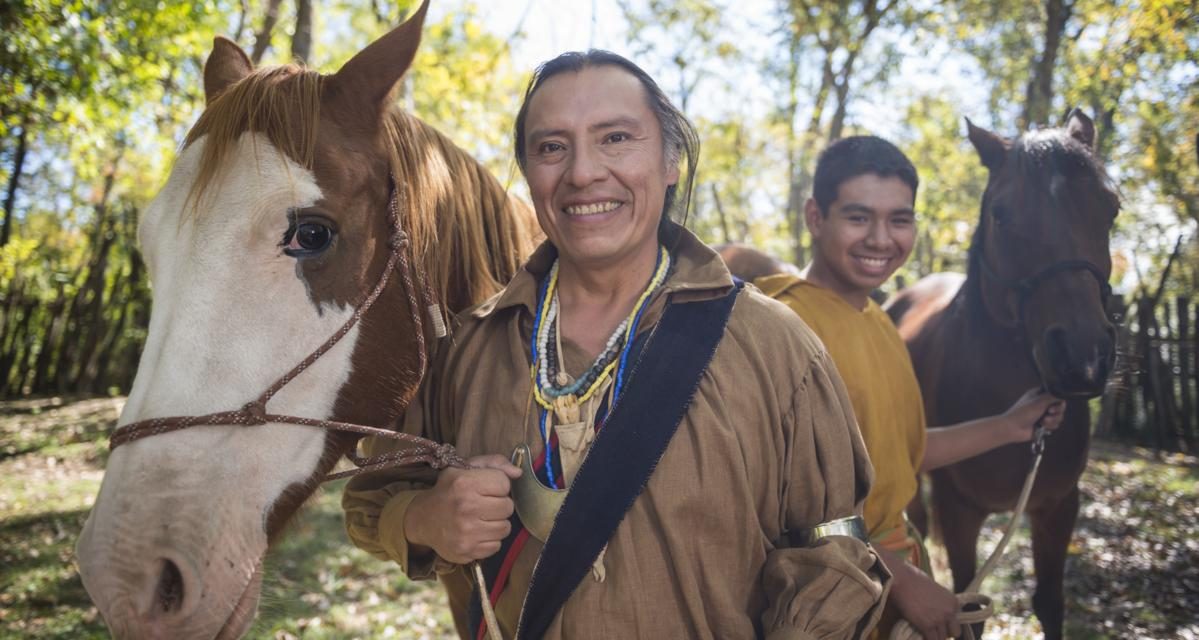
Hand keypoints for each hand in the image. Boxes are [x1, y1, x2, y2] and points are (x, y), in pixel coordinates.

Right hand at [404, 454, 520, 563]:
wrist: (422, 520)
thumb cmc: (448, 491)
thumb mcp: (465, 468)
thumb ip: (494, 463)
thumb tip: (518, 473)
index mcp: (465, 483)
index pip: (504, 483)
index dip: (498, 485)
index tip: (486, 489)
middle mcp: (466, 508)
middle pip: (508, 507)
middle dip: (499, 505)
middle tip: (485, 505)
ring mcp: (467, 532)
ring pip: (505, 528)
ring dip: (496, 523)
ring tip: (482, 519)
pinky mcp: (467, 551)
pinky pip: (496, 546)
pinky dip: (489, 540)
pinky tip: (477, 533)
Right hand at [891, 568, 960, 639]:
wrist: (902, 579)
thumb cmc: (914, 580)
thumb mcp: (935, 591)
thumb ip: (940, 604)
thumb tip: (936, 614)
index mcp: (953, 602)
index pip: (957, 621)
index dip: (947, 623)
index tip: (938, 622)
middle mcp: (950, 611)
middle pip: (954, 633)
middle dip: (945, 632)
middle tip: (933, 629)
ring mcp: (939, 619)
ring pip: (942, 638)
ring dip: (934, 635)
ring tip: (924, 629)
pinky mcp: (927, 625)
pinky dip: (926, 638)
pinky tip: (919, 633)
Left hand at [1002, 387, 1064, 443]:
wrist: (1013, 428)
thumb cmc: (1022, 412)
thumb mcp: (1039, 401)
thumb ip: (1053, 396)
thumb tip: (1063, 394)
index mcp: (1039, 395)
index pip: (1056, 395)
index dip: (1058, 400)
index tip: (1054, 404)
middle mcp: (1042, 404)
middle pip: (1060, 407)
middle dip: (1057, 412)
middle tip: (1049, 412)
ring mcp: (1043, 415)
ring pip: (1058, 417)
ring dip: (1052, 420)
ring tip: (1043, 421)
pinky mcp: (1044, 425)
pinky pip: (1055, 425)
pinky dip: (1049, 426)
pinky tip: (1041, 426)